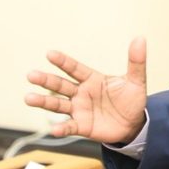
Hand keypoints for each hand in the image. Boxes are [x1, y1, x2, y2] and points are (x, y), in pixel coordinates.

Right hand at [25, 37, 147, 143]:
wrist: (134, 123)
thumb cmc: (132, 99)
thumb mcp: (136, 80)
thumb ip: (136, 61)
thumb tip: (140, 38)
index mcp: (92, 79)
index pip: (75, 68)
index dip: (63, 61)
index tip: (50, 53)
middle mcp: (81, 93)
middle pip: (61, 85)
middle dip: (46, 80)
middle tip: (31, 75)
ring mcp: (80, 110)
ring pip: (58, 105)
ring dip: (43, 102)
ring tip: (28, 98)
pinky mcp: (82, 126)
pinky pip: (69, 127)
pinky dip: (61, 128)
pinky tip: (53, 129)